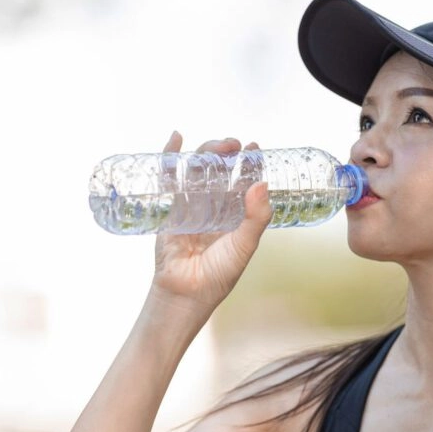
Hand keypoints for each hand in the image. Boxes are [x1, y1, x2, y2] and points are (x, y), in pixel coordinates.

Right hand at [149, 131, 272, 315]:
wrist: (187, 293)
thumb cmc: (218, 275)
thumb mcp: (245, 245)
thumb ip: (256, 217)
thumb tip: (262, 183)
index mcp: (235, 215)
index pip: (243, 181)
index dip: (249, 163)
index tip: (255, 147)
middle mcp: (214, 207)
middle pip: (219, 170)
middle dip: (227, 153)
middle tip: (235, 144)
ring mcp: (192, 206)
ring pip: (198, 170)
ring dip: (207, 152)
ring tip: (219, 145)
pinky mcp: (171, 209)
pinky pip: (170, 180)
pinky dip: (170, 157)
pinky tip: (176, 138)